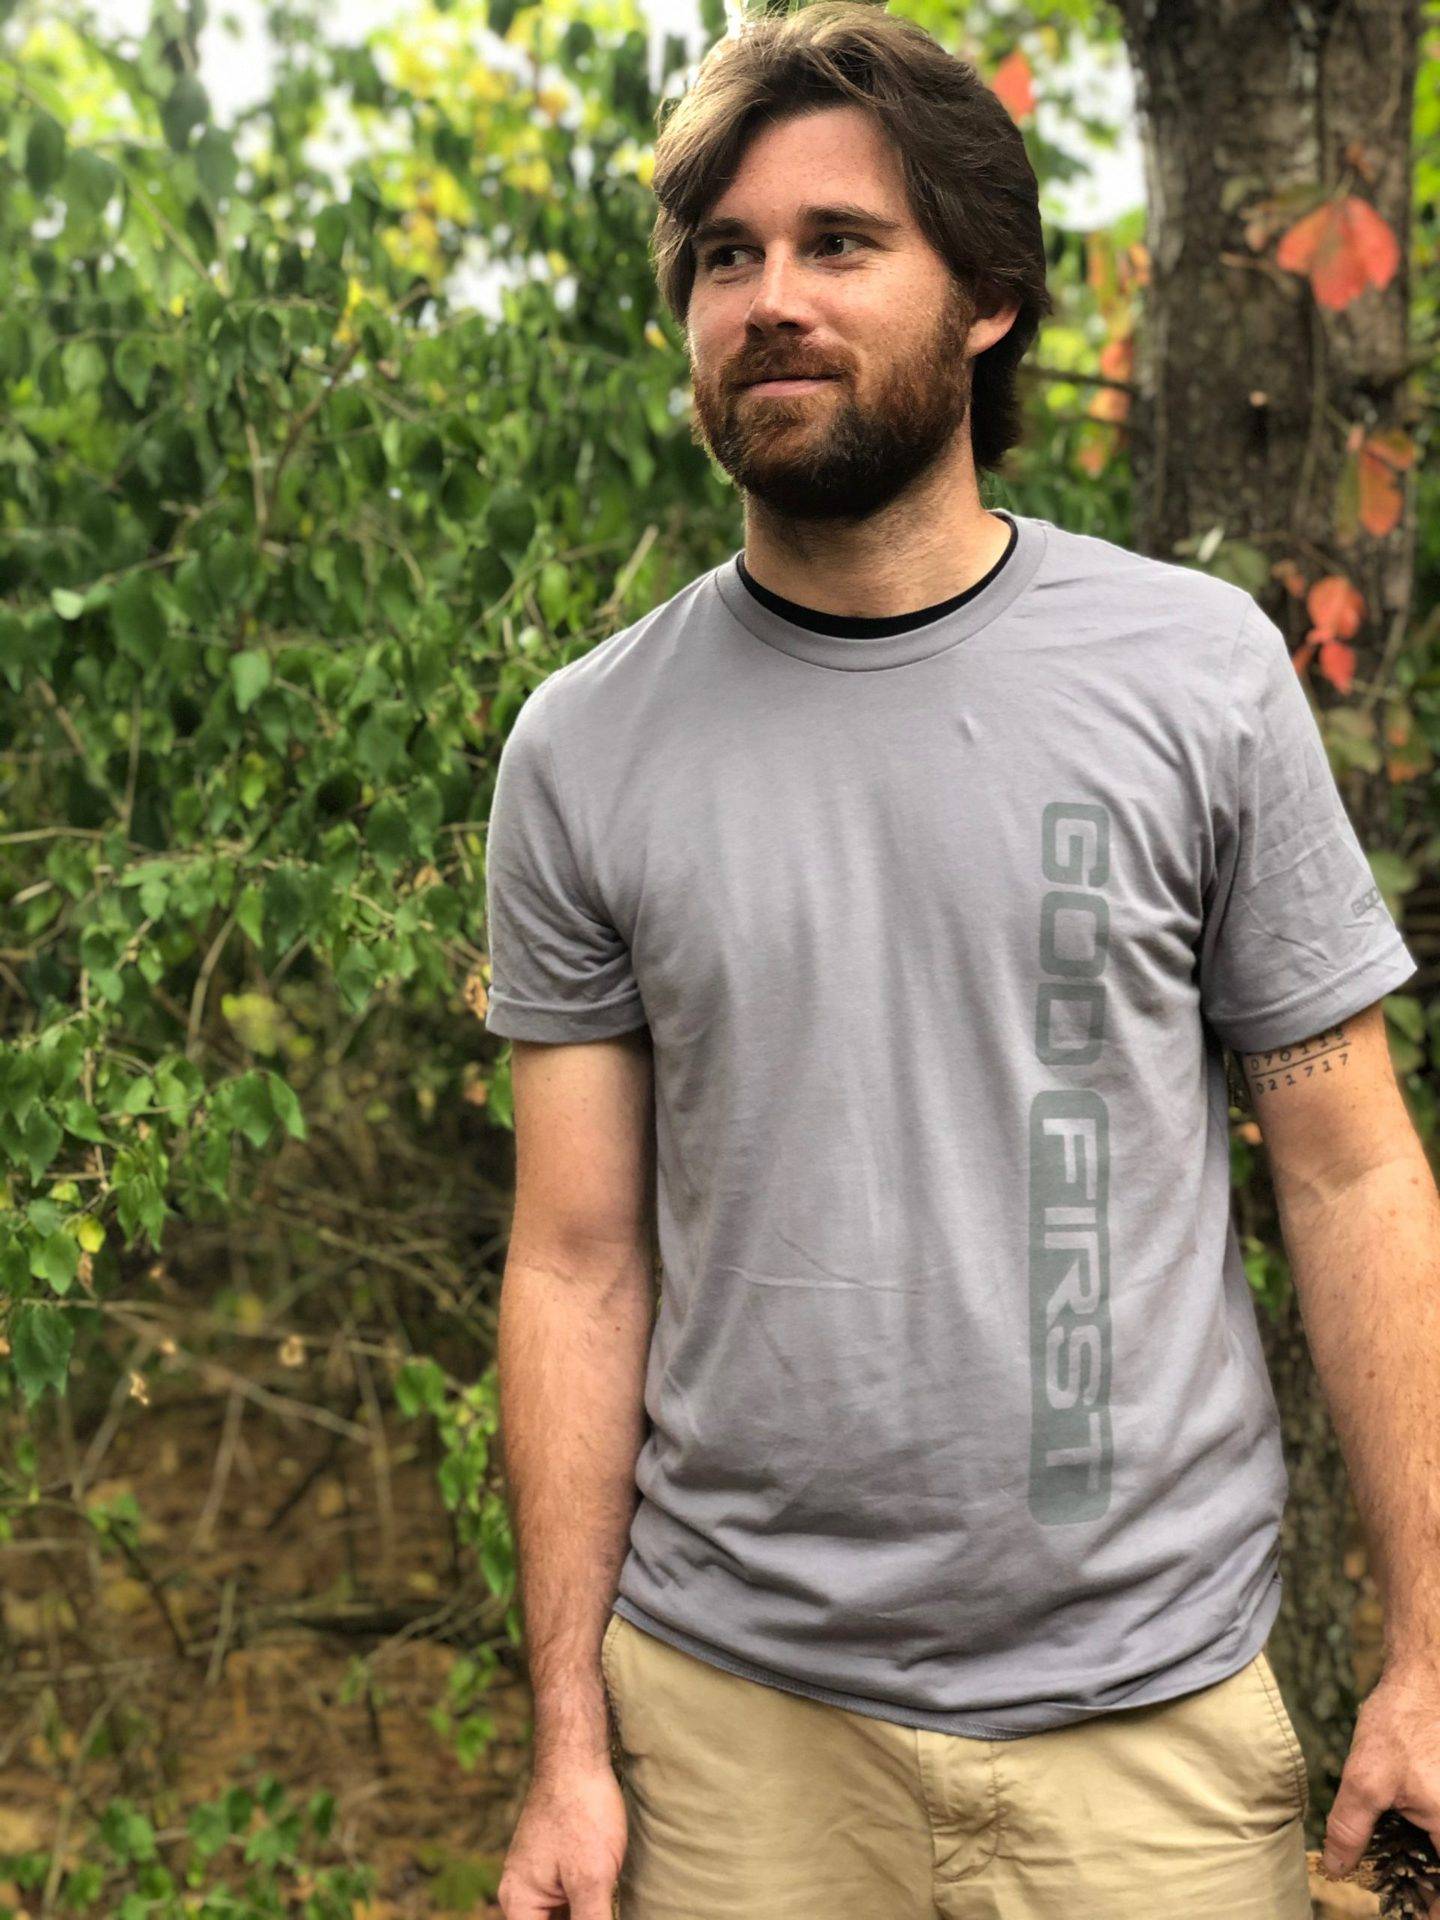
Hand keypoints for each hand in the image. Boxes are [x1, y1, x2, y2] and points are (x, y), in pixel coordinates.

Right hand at [497, 1757, 626, 1919]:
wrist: (577, 1754)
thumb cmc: (582, 1810)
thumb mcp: (591, 1879)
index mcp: (518, 1903)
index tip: (593, 1918)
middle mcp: (521, 1894)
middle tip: (602, 1910)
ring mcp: (538, 1877)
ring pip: (560, 1918)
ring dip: (583, 1917)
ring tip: (603, 1899)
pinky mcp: (556, 1865)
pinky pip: (566, 1903)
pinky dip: (584, 1910)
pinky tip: (605, 1905)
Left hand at [1322, 1653, 1439, 1916]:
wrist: (1423, 1678)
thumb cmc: (1399, 1724)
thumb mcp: (1364, 1778)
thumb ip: (1350, 1829)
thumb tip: (1337, 1869)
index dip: (1426, 1910)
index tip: (1407, 1912)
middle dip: (1423, 1886)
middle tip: (1397, 1890)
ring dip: (1425, 1862)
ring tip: (1396, 1861)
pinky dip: (1429, 1839)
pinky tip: (1406, 1833)